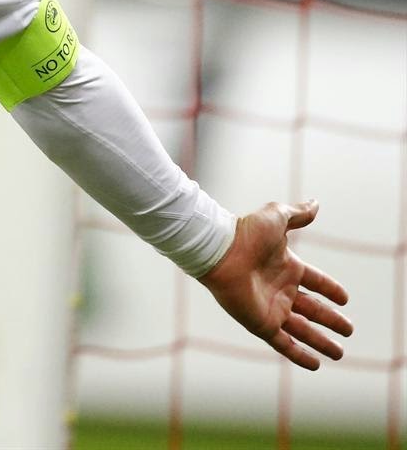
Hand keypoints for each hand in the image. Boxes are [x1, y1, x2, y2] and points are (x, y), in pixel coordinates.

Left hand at [198, 199, 351, 369]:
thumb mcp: (276, 218)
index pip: (315, 281)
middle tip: (348, 329)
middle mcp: (281, 289)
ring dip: (321, 342)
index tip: (345, 298)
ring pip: (303, 330)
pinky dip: (299, 355)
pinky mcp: (261, 323)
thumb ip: (297, 214)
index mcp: (287, 266)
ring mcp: (272, 307)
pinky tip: (316, 364)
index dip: (330, 289)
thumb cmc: (245, 232)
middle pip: (313, 309)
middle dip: (331, 320)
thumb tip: (315, 203)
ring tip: (340, 352)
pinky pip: (284, 343)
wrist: (219, 250)